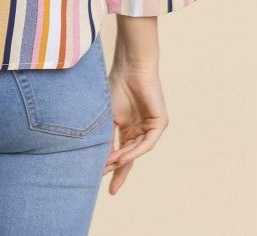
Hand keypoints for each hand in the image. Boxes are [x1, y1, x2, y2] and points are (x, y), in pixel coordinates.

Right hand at [103, 61, 168, 193]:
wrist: (130, 67)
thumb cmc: (115, 86)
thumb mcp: (107, 116)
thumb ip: (105, 136)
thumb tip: (97, 158)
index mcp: (127, 129)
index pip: (121, 154)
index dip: (114, 170)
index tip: (105, 187)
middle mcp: (140, 131)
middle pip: (130, 157)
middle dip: (120, 172)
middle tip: (110, 188)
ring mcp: (150, 128)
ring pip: (137, 151)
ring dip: (124, 160)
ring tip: (110, 166)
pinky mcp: (160, 124)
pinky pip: (147, 142)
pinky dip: (135, 151)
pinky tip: (123, 156)